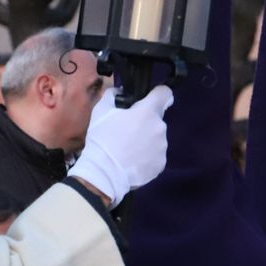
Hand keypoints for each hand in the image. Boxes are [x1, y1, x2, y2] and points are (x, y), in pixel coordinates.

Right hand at [68, 86, 173, 207]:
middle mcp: (160, 128)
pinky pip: (155, 156)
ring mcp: (162, 148)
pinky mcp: (160, 165)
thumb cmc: (102, 139)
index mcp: (148, 112)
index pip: (164, 93)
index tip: (149, 100)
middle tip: (126, 132)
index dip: (157, 94)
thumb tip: (118, 92)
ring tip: (128, 150)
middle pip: (156, 119)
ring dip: (146, 141)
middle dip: (144, 122)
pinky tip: (132, 161)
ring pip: (156, 139)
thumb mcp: (100, 111)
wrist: (104, 172)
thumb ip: (112, 96)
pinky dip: (146, 157)